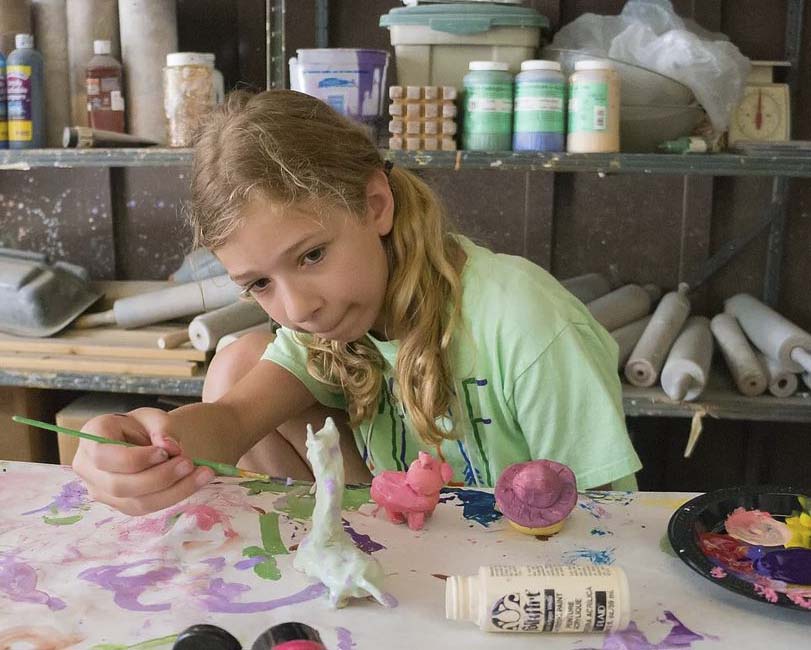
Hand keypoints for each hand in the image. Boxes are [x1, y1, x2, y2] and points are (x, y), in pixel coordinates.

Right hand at [72, 408, 214, 514]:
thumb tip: (170, 447)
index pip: (104, 456)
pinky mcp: (121, 505)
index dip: (135, 459)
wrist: (150, 441)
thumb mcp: (156, 417)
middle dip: (159, 477)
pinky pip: (147, 508)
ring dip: (173, 491)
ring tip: (202, 473)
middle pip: (119, 485)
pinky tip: (196, 481)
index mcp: (92, 435)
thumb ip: (164, 428)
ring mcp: (101, 490)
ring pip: (135, 502)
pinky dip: (175, 496)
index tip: (165, 452)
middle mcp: (88, 467)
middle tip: (190, 463)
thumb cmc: (147, 426)